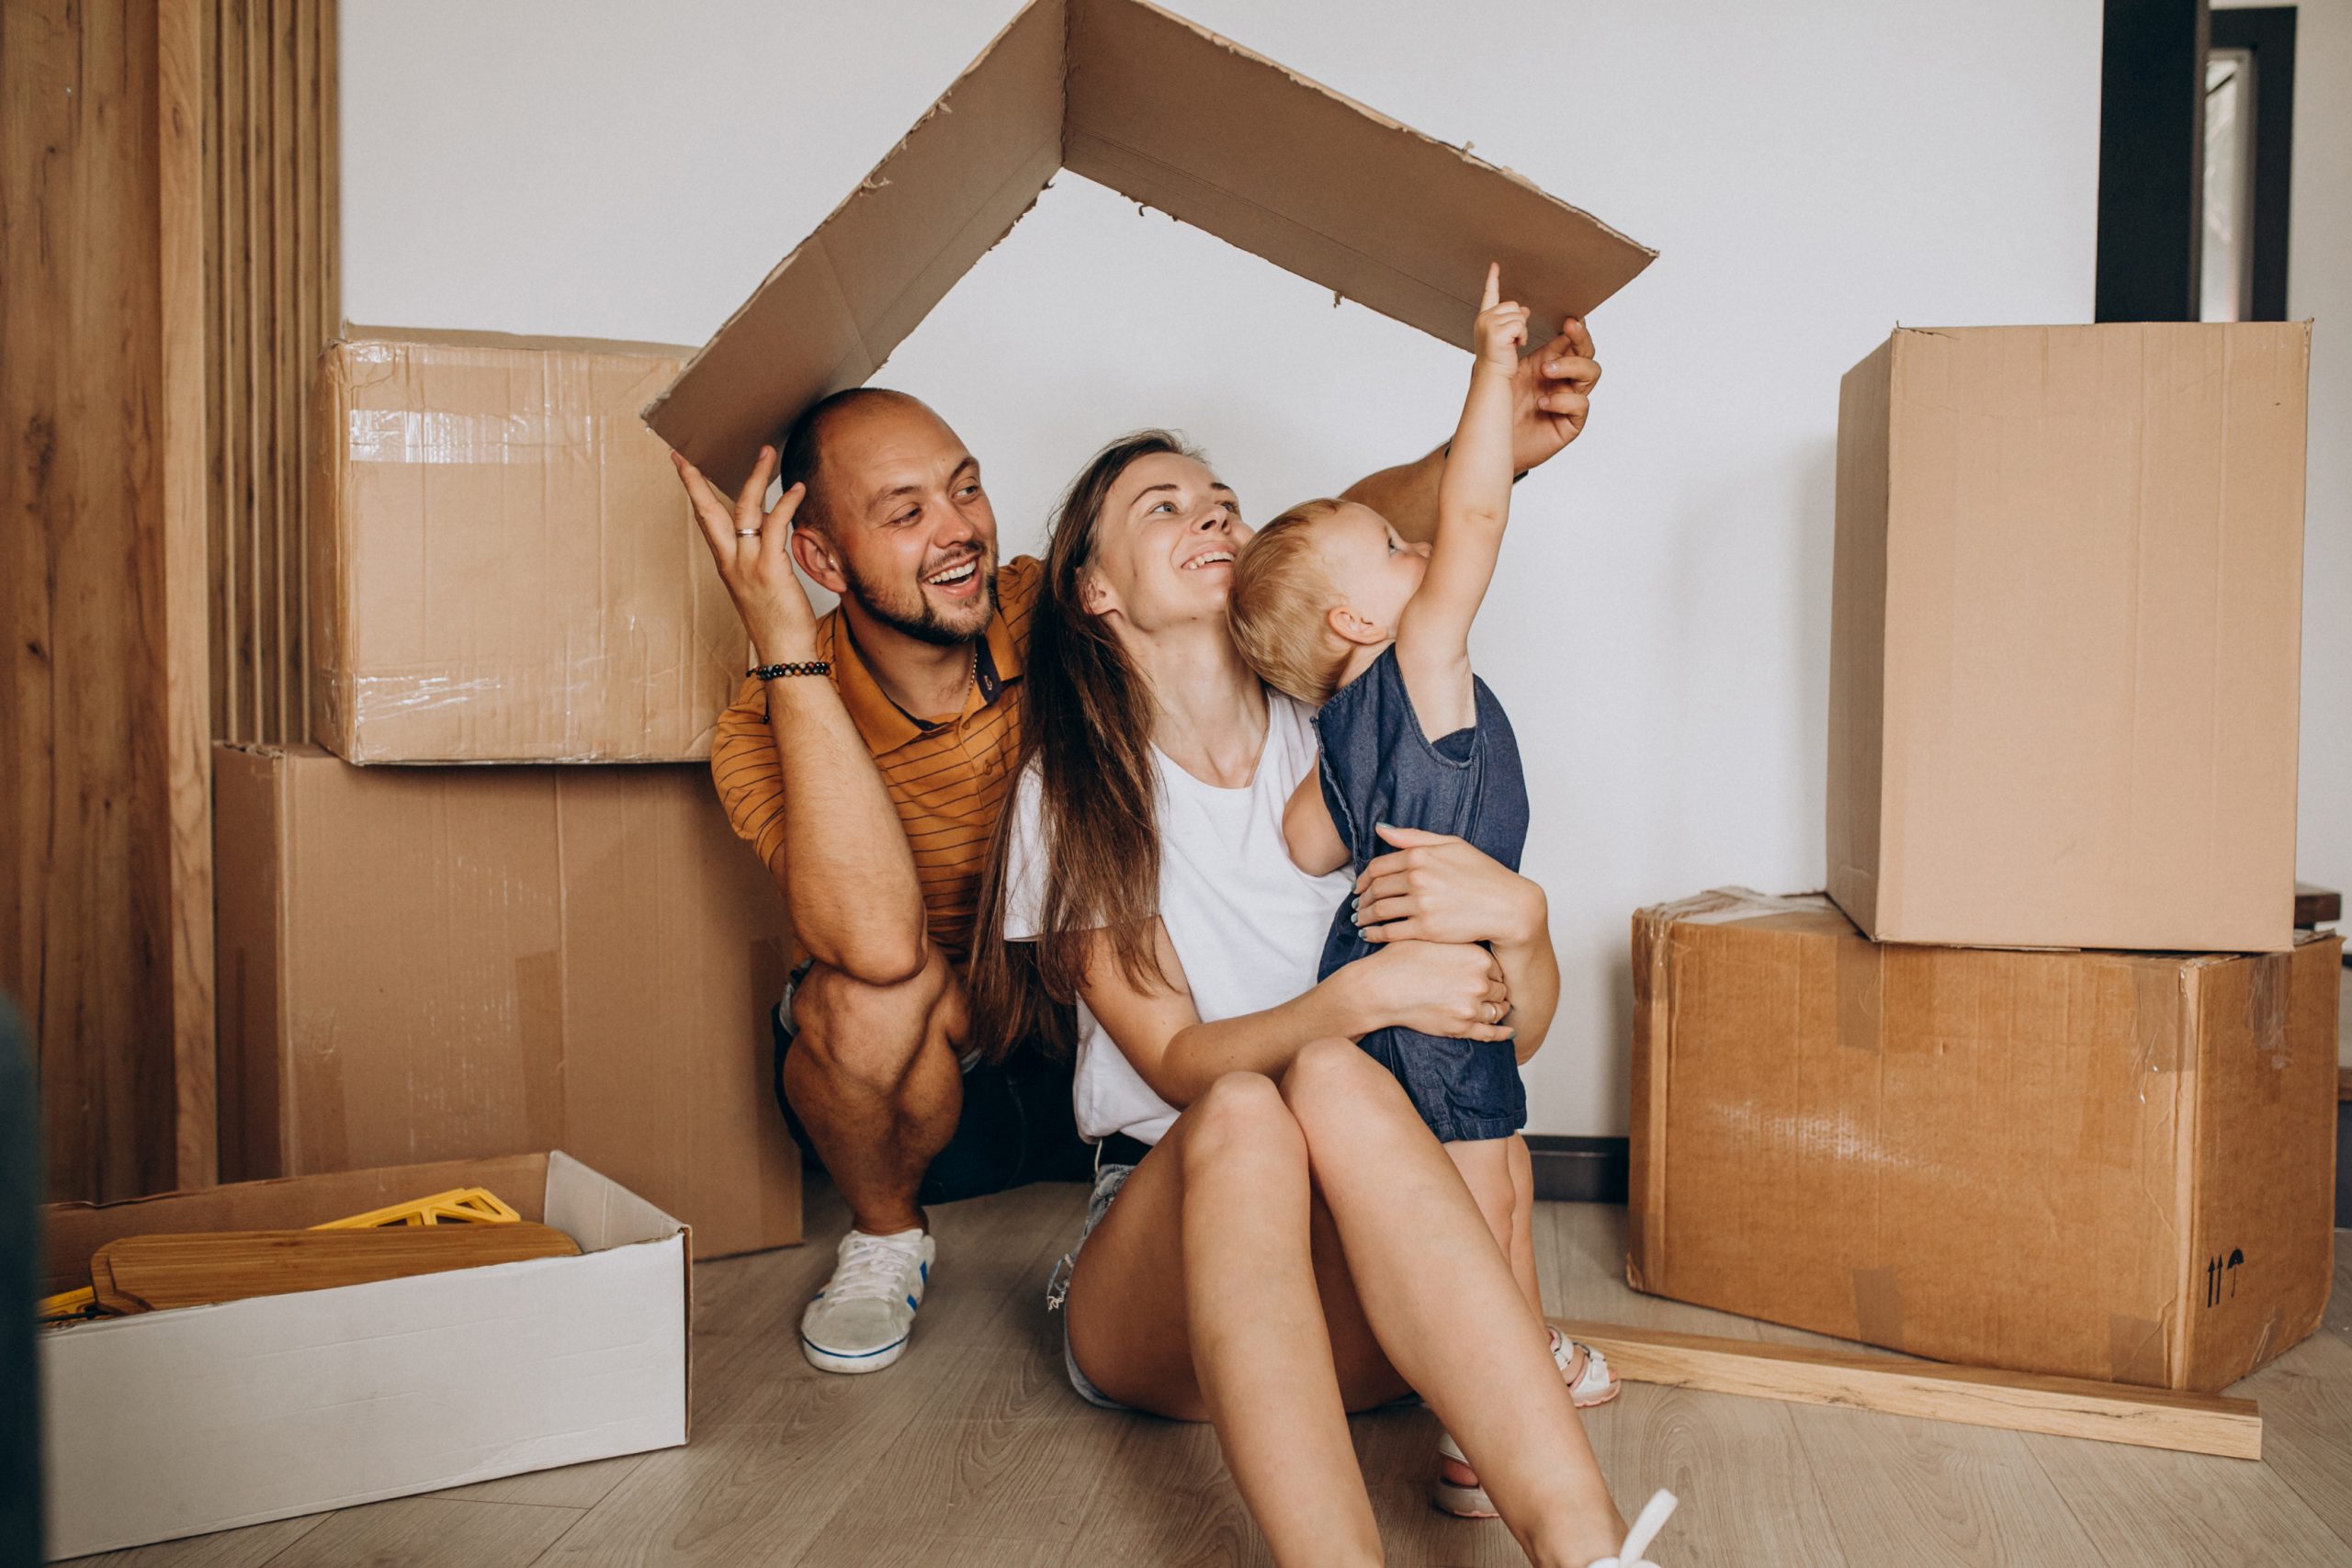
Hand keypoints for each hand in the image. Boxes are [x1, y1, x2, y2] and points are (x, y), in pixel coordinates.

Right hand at [673, 444, 819, 663]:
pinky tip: (797, 489)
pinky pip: (774, 526)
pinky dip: (786, 503)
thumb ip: (760, 551)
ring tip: (766, 452)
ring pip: (745, 509)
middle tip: (686, 454)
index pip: (704, 520)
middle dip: (695, 480)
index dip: (693, 491)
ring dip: (756, 476)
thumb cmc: (777, 620)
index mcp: (726, 563)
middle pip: (708, 511)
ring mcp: (748, 564)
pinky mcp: (770, 568)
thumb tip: (769, 522)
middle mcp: (731, 561)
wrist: (783, 650)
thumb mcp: (761, 582)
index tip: (682, 466)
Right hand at [1345, 940, 1513, 1041]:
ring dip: (1497, 1010)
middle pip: (1501, 989)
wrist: (1381, 987)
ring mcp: (1472, 1007)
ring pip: (1498, 1010)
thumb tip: (1473, 935)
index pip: (1499, 967)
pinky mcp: (1461, 1028)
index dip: (1492, 972)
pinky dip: (1501, 1033)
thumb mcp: (1434, 938)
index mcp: (1477, 957)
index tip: (1486, 974)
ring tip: (1495, 1009)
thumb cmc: (1401, 959)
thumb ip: (1458, 940)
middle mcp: (1480, 982)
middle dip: (1495, 991)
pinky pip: (1490, 1033)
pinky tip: (1508, 1032)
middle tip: (1488, 991)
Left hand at [1352, 824, 1546, 947]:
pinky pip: (1389, 932)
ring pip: (1379, 911)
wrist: (1508, 906)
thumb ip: (1414, 837)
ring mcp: (1421, 905)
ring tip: (1360, 920)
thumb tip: (1381, 829)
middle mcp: (1418, 878)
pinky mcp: (1426, 929)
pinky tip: (1369, 935)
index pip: (1378, 867)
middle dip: (1362, 898)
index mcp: (1420, 856)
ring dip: (1364, 916)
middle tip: (1357, 905)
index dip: (1364, 878)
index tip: (1360, 886)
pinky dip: (1374, 934)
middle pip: (1376, 889)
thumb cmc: (1483, 873)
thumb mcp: (1452, 845)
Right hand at [1473, 261, 1531, 375]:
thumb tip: (1524, 309)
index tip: (1495, 265)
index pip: (1490, 294)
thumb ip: (1513, 320)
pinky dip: (1522, 336)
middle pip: (1513, 305)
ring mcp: (1488, 323)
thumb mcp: (1507, 337)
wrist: (1493, 378)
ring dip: (1522, 331)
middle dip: (1519, 322)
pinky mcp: (1496, 331)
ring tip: (1512, 345)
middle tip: (1513, 340)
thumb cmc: (1499, 361)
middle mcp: (1484, 318)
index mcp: (1484, 318)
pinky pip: (1520, 324)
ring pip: (1518, 315)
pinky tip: (1514, 346)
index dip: (1493, 279)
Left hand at [1507, 313, 1601, 474]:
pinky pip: (1581, 404)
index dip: (1574, 326)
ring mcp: (1568, 399)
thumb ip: (1503, 339)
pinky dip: (1563, 399)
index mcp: (1547, 361)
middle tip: (1568, 327)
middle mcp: (1562, 379)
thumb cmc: (1494, 408)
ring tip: (1545, 370)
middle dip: (1581, 337)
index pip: (1569, 338)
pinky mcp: (1570, 422)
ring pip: (1591, 373)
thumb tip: (1516, 310)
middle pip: (1586, 351)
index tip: (1569, 315)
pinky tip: (1542, 402)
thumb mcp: (1494, 368)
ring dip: (1571, 365)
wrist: (1490, 444)